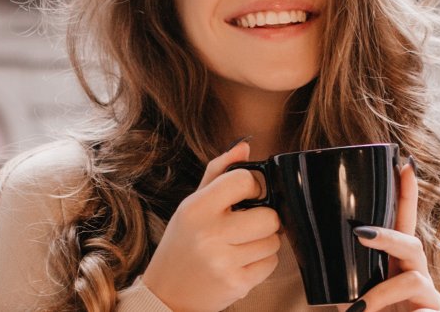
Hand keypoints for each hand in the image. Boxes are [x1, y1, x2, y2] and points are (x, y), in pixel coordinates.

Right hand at [142, 141, 280, 311]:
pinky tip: (242, 261)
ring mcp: (223, 262)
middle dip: (265, 219)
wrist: (167, 292)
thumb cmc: (183, 242)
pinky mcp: (236, 284)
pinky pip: (271, 264)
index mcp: (196, 208)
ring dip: (264, 241)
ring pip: (273, 241)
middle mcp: (209, 234)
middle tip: (249, 223)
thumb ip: (218, 172)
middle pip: (269, 216)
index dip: (253, 186)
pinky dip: (262, 262)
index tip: (247, 195)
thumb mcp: (192, 204)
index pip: (244, 180)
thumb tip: (245, 147)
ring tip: (242, 244)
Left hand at [338, 157, 439, 311]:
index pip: (404, 222)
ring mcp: (429, 296)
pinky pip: (422, 311)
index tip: (405, 163)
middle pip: (411, 243)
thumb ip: (342, 268)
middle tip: (358, 233)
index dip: (406, 193)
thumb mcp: (355, 290)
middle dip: (387, 236)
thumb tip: (304, 238)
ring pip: (413, 280)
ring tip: (359, 309)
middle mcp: (417, 274)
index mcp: (398, 262)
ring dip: (382, 292)